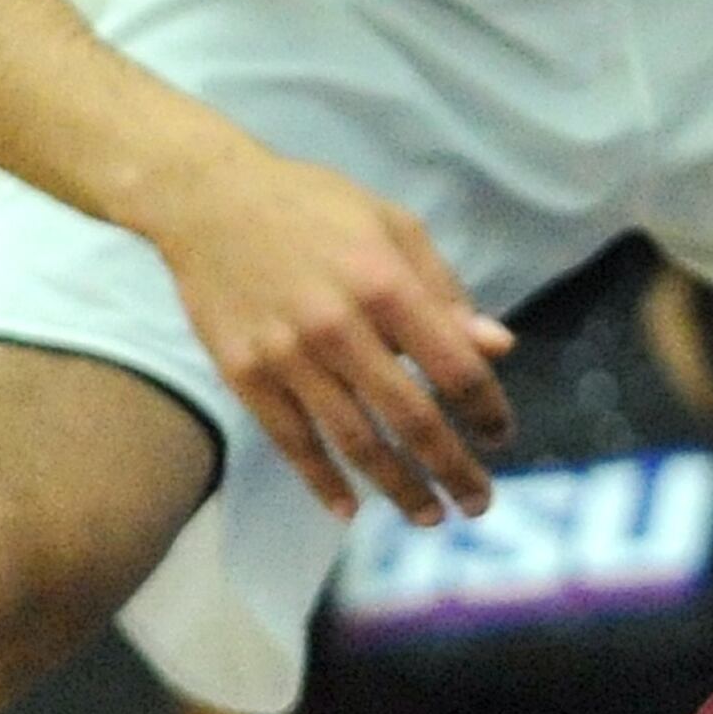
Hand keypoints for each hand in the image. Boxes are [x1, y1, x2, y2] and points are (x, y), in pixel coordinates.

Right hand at [137, 143, 514, 524]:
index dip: (486, 409)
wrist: (210, 200)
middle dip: (452, 467)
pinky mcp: (243, 374)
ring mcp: (286, 356)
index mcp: (386, 284)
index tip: (502, 437)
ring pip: (353, 440)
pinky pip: (290, 441)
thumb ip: (445, 293)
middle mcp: (339, 327)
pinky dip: (321, 481)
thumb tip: (497, 347)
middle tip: (480, 503)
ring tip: (429, 513)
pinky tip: (348, 510)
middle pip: (410, 417)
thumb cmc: (315, 207)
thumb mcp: (395, 227)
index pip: (453, 367)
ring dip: (397, 486)